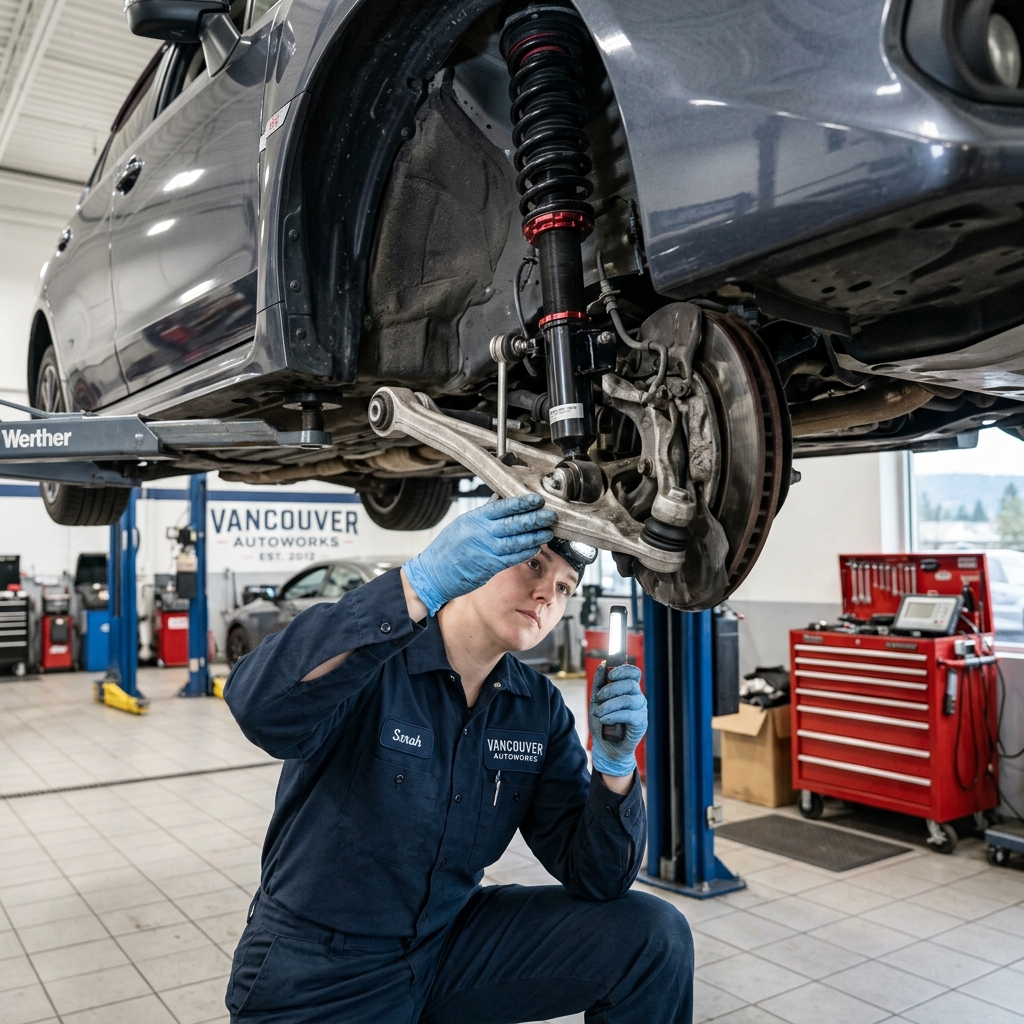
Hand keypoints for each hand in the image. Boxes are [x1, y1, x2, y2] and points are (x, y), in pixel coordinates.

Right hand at [402, 494, 556, 614]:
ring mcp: (485, 551)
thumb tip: (502, 501)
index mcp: (474, 519)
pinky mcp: (488, 567)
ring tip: (548, 532)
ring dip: (534, 537)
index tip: (537, 500)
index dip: (522, 503)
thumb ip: (484, 514)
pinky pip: (512, 558)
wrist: (433, 574)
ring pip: (515, 542)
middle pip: (513, 524)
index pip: (502, 507)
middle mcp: (480, 534)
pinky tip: (535, 547)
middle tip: (550, 515)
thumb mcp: (463, 524)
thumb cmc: (448, 549)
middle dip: (534, 519)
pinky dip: (525, 552)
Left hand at [590, 663, 645, 776]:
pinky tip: (604, 719)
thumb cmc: (602, 722)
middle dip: (611, 689)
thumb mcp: (597, 701)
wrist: (605, 747)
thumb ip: (599, 683)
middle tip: (598, 698)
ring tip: (598, 713)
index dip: (624, 670)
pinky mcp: (640, 723)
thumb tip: (603, 664)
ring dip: (609, 705)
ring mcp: (641, 710)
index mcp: (628, 690)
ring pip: (628, 699)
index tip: (610, 674)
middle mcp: (638, 697)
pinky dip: (614, 715)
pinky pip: (630, 714)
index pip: (634, 673)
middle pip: (630, 684)